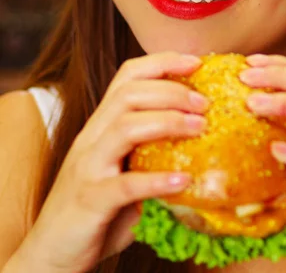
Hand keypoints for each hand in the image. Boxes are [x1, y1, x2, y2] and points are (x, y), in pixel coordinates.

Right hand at [16, 52, 207, 272]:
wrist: (51, 252)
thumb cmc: (97, 208)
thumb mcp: (123, 168)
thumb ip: (149, 149)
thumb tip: (203, 135)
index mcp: (101, 125)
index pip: (127, 76)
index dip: (162, 62)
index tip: (196, 62)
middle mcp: (91, 138)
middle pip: (129, 94)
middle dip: (172, 91)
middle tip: (206, 104)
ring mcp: (88, 167)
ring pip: (126, 127)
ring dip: (168, 122)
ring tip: (201, 128)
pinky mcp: (90, 200)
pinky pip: (126, 185)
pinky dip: (157, 180)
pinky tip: (183, 180)